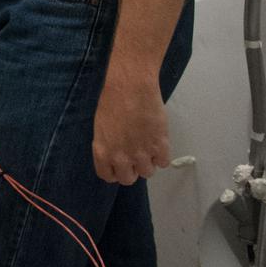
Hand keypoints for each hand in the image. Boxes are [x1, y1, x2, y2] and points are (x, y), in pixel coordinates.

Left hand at [92, 69, 169, 184]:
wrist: (131, 87)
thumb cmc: (113, 100)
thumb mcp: (101, 127)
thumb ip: (108, 146)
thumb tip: (116, 154)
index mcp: (102, 152)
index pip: (108, 176)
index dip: (115, 171)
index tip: (120, 165)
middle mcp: (121, 158)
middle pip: (128, 179)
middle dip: (132, 169)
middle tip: (135, 156)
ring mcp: (141, 154)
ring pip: (148, 173)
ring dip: (149, 162)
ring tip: (148, 146)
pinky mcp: (159, 146)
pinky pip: (164, 162)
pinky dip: (162, 155)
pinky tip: (158, 143)